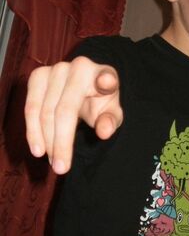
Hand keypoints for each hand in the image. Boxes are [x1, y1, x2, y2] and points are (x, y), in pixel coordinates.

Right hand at [25, 56, 122, 173]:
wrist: (85, 87)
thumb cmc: (101, 102)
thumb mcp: (111, 113)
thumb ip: (110, 121)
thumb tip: (104, 131)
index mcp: (104, 73)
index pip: (106, 78)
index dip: (105, 80)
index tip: (106, 83)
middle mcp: (80, 67)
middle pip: (65, 109)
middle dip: (61, 142)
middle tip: (62, 168)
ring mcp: (57, 68)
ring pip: (44, 110)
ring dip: (46, 140)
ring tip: (53, 162)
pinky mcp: (38, 75)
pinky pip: (30, 107)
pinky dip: (33, 131)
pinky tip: (38, 148)